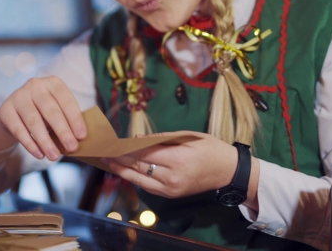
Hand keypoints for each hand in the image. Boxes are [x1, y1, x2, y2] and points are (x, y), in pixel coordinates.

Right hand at [0, 76, 86, 160]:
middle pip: (51, 111)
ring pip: (34, 122)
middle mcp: (35, 86)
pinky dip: (30, 144)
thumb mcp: (56, 109)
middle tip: (72, 148)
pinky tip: (39, 154)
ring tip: (54, 156)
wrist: (13, 112)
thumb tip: (78, 139)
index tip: (82, 136)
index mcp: (53, 83)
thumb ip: (66, 119)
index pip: (66, 100)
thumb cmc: (43, 111)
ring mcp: (18, 96)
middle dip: (63, 131)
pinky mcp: (5, 110)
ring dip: (46, 141)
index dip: (75, 119)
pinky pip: (19, 130)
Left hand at [104, 132, 259, 208]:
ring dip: (122, 171)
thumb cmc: (211, 148)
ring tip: (108, 162)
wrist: (228, 172)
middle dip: (120, 159)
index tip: (112, 141)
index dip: (126, 148)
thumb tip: (137, 139)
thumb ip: (162, 139)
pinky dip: (135, 178)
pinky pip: (148, 187)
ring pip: (140, 180)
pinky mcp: (171, 195)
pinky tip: (124, 171)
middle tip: (103, 151)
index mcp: (178, 159)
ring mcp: (171, 189)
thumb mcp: (189, 136)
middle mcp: (172, 177)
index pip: (145, 153)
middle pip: (139, 167)